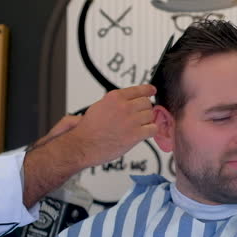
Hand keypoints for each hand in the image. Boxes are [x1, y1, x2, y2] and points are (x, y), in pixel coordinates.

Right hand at [22, 84, 155, 207]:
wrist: (83, 145)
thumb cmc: (88, 129)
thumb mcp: (99, 106)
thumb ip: (115, 102)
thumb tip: (127, 100)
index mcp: (115, 97)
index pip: (139, 90)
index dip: (148, 91)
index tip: (151, 91)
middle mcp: (124, 107)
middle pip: (147, 103)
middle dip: (144, 110)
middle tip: (139, 116)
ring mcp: (131, 121)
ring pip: (151, 115)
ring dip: (147, 121)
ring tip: (139, 127)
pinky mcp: (135, 135)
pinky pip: (153, 129)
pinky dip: (151, 131)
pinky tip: (144, 133)